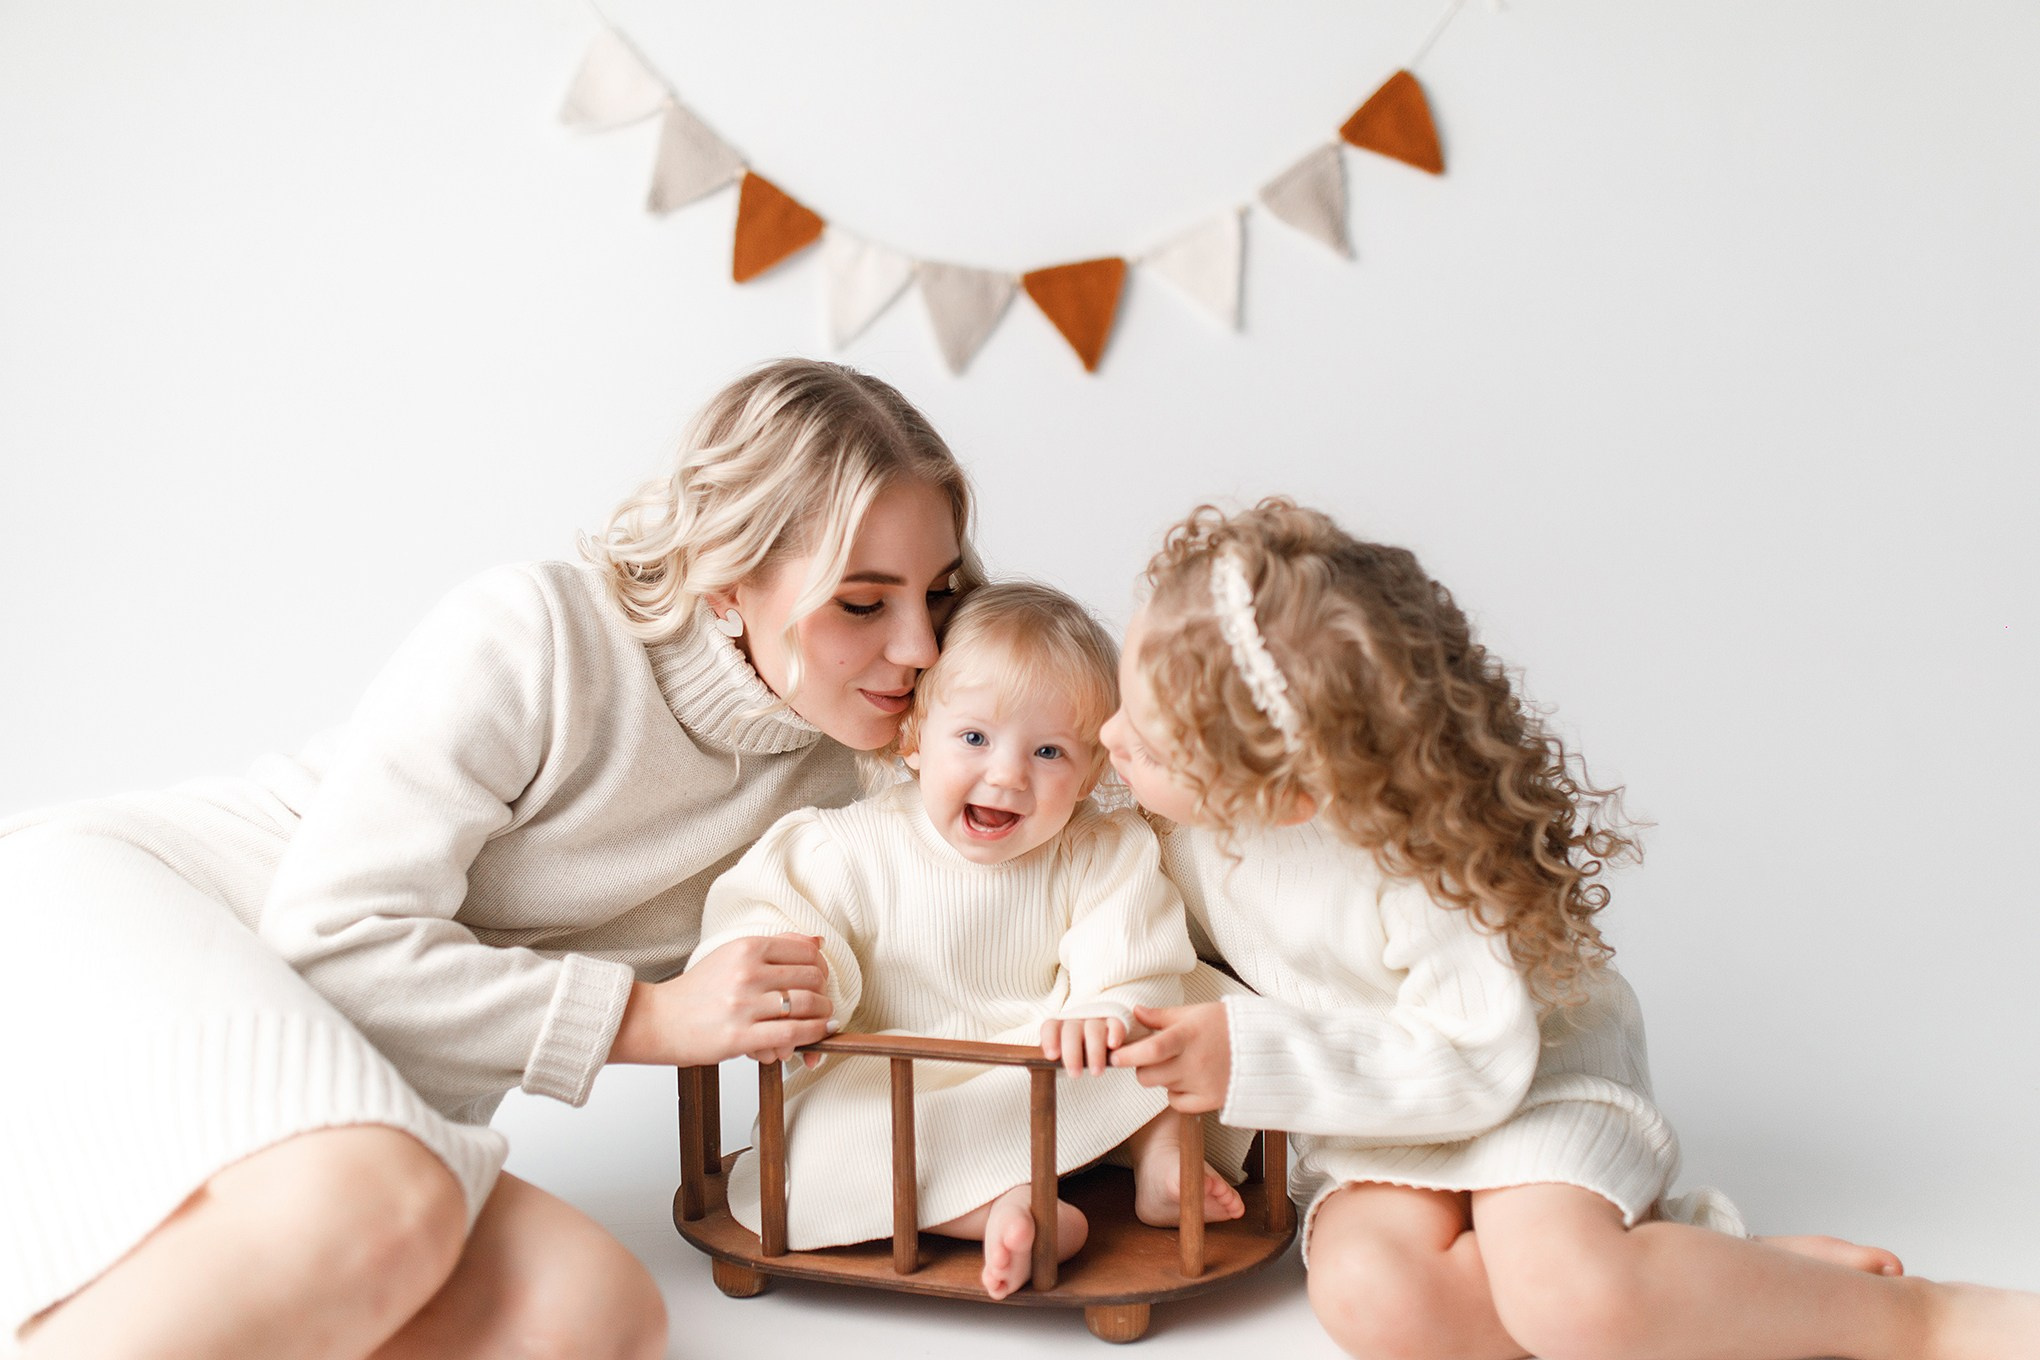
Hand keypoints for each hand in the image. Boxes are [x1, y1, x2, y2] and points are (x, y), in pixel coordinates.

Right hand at [609, 933, 834, 1067]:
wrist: (658, 1020)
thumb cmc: (696, 991)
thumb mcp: (732, 955)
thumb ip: (775, 946)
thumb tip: (818, 940)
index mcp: (746, 947)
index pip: (805, 950)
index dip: (822, 966)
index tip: (820, 977)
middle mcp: (747, 972)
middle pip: (811, 977)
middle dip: (824, 992)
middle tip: (822, 1001)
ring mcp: (744, 1004)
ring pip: (807, 1005)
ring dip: (823, 1015)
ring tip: (823, 1020)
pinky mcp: (740, 1036)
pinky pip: (792, 1033)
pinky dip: (812, 1035)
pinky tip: (817, 1035)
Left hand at [1040, 1016, 1127, 1076]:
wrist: (1103, 1034)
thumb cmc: (1076, 1050)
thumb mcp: (1061, 1055)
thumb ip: (1047, 1061)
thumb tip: (1033, 1070)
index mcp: (1059, 1026)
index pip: (1050, 1027)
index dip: (1049, 1040)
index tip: (1052, 1056)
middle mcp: (1076, 1020)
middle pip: (1071, 1031)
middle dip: (1072, 1053)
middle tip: (1075, 1075)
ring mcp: (1096, 1019)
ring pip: (1093, 1029)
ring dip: (1095, 1051)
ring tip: (1096, 1072)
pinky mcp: (1115, 1021)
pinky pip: (1115, 1023)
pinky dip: (1114, 1032)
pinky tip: (1113, 1045)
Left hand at [1109, 1002, 1230, 1111]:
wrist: (1265, 1047)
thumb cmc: (1225, 1024)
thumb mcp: (1194, 1012)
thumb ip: (1161, 1016)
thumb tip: (1134, 1012)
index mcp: (1188, 1036)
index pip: (1151, 1050)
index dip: (1127, 1056)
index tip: (1114, 1056)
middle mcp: (1195, 1062)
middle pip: (1148, 1075)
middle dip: (1141, 1067)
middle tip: (1148, 1058)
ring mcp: (1203, 1084)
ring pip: (1161, 1087)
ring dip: (1161, 1078)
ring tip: (1178, 1063)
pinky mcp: (1211, 1101)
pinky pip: (1177, 1103)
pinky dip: (1176, 1094)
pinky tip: (1188, 1079)